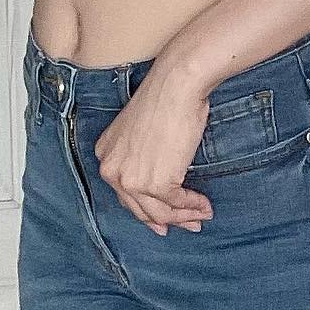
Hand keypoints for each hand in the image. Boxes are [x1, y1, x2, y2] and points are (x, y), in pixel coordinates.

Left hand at [93, 63, 215, 235]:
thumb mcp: (140, 131)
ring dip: (183, 217)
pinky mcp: (156, 183)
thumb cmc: (165, 99)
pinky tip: (204, 204)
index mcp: (104, 155)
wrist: (176, 85)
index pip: (124, 193)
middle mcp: (111, 170)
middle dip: (167, 220)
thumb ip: (143, 157)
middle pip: (139, 209)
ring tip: (201, 215)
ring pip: (158, 214)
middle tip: (188, 223)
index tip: (164, 219)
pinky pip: (177, 204)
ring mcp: (131, 179)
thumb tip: (162, 184)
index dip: (147, 209)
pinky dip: (192, 207)